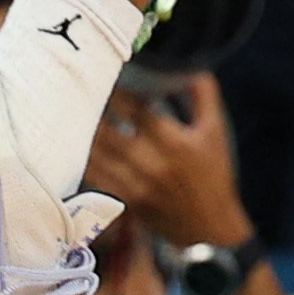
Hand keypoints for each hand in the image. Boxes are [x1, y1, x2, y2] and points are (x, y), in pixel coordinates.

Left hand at [86, 76, 254, 249]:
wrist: (210, 228)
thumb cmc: (215, 175)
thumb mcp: (217, 132)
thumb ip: (204, 96)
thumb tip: (191, 66)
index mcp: (175, 143)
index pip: (138, 110)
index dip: (121, 91)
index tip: (110, 75)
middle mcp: (152, 164)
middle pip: (111, 131)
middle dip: (96, 109)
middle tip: (85, 90)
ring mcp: (136, 186)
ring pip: (99, 155)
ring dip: (86, 132)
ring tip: (76, 112)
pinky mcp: (127, 202)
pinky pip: (97, 178)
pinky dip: (87, 159)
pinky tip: (80, 143)